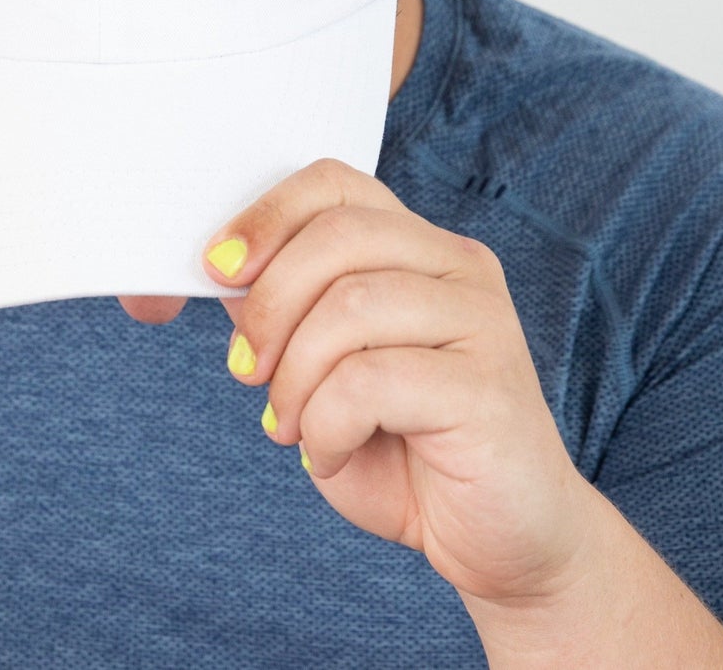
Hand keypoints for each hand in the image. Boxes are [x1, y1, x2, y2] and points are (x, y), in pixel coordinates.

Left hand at [202, 156, 600, 609]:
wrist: (504, 538)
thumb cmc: (408, 449)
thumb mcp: (326, 371)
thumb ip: (287, 316)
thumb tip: (224, 272)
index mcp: (418, 247)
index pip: (335, 184)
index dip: (266, 215)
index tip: (218, 268)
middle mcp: (457, 266)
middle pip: (337, 236)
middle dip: (269, 305)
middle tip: (245, 370)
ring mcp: (481, 321)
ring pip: (349, 306)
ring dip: (294, 377)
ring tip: (290, 427)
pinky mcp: (487, 386)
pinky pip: (370, 381)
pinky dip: (327, 424)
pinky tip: (331, 454)